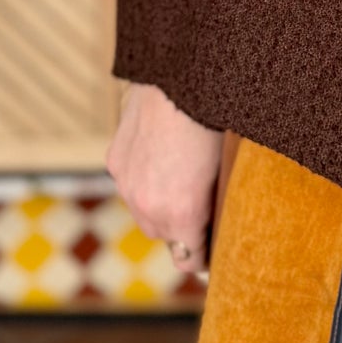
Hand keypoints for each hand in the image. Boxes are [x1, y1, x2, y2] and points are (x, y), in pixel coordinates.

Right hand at [105, 81, 223, 276]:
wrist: (182, 81)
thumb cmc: (217, 122)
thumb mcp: (226, 171)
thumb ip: (216, 205)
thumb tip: (219, 219)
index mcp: (182, 214)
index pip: (187, 260)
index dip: (202, 258)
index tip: (214, 250)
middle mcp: (149, 207)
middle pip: (164, 237)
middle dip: (181, 227)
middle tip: (203, 205)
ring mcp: (127, 184)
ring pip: (143, 211)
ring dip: (158, 203)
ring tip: (181, 176)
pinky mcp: (115, 162)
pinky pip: (130, 183)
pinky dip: (142, 177)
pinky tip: (161, 155)